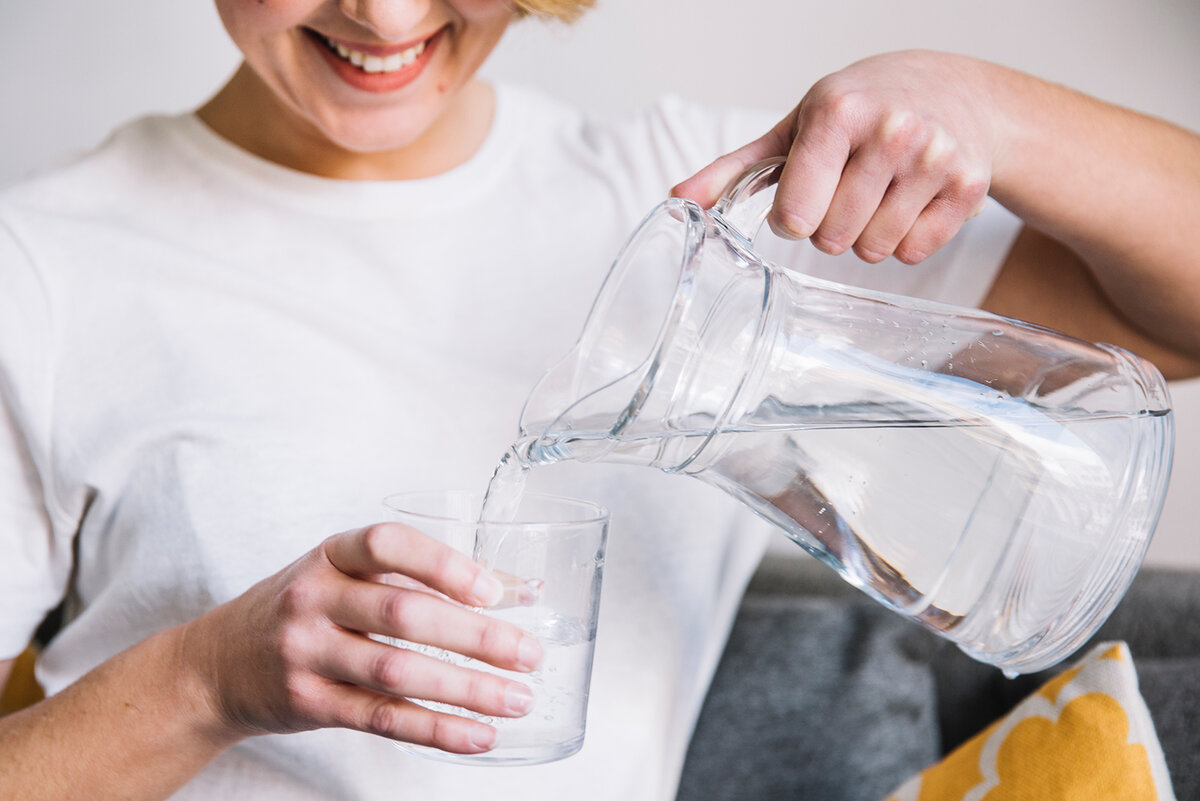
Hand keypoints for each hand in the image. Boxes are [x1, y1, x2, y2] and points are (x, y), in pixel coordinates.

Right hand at [178, 523, 543, 754]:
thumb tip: (522, 589)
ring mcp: (306, 653)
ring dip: (466, 689)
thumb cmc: (306, 609)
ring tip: (517, 698)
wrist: (217, 664)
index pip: (387, 544)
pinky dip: (435, 729)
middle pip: (403, 614)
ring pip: (396, 672)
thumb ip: (429, 578)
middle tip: (528, 653)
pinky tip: (478, 734)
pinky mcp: (308, 704)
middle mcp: (314, 598)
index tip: (493, 591)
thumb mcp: (352, 578)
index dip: (443, 564)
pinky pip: (380, 720)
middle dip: (474, 636)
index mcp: (331, 556)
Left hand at [673, 50, 1000, 263]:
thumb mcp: (794, 128)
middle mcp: (892, 131)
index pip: (795, 214)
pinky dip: (905, 240)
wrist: (953, 90)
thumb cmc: (861, 109)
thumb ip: (734, 170)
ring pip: (873, 251)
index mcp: (838, 113)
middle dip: (829, 227)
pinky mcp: (968, 187)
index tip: (803, 195)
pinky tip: (909, 201)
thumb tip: (679, 202)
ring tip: (877, 193)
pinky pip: (913, 252)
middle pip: (832, 240)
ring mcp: (935, 159)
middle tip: (845, 190)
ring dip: (865, 236)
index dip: (792, 217)